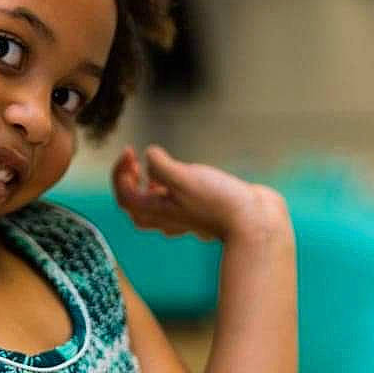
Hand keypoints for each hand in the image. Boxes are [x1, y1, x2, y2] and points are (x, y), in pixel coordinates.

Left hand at [110, 143, 279, 242]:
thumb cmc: (218, 201)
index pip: (123, 194)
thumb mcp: (183, 178)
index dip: (119, 170)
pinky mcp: (200, 213)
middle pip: (133, 203)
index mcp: (155, 211)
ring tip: (155, 166)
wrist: (254, 221)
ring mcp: (182, 218)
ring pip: (152, 205)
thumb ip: (160, 165)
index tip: (131, 150)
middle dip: (128, 179)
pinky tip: (181, 177)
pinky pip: (173, 204)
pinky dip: (168, 188)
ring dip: (147, 184)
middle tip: (134, 158)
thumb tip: (149, 155)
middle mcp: (165, 219)